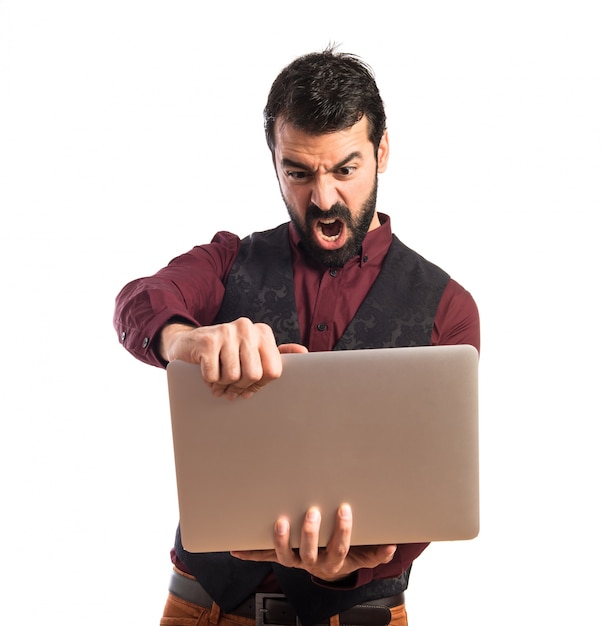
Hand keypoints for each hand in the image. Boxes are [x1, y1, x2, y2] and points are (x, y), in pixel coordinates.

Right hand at [159, 317, 306, 399]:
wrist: (190, 343)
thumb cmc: (226, 352)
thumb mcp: (252, 351)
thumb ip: (278, 353)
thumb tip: (304, 352)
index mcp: (263, 332)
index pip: (273, 371)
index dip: (261, 385)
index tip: (250, 386)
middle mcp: (247, 328)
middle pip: (254, 375)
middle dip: (240, 387)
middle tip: (230, 388)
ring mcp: (226, 332)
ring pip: (233, 376)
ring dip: (223, 385)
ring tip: (218, 381)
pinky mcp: (207, 341)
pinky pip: (213, 375)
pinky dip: (209, 381)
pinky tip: (207, 374)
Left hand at [231, 504, 396, 581]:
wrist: (329, 568)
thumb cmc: (346, 553)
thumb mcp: (364, 554)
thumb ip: (376, 551)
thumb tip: (391, 546)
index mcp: (334, 560)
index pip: (339, 546)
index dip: (342, 531)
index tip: (344, 510)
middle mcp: (311, 562)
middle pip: (309, 552)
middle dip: (310, 533)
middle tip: (312, 512)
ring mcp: (294, 559)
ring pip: (284, 555)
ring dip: (280, 540)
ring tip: (280, 522)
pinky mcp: (280, 555)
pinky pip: (263, 556)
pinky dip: (249, 553)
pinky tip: (235, 549)